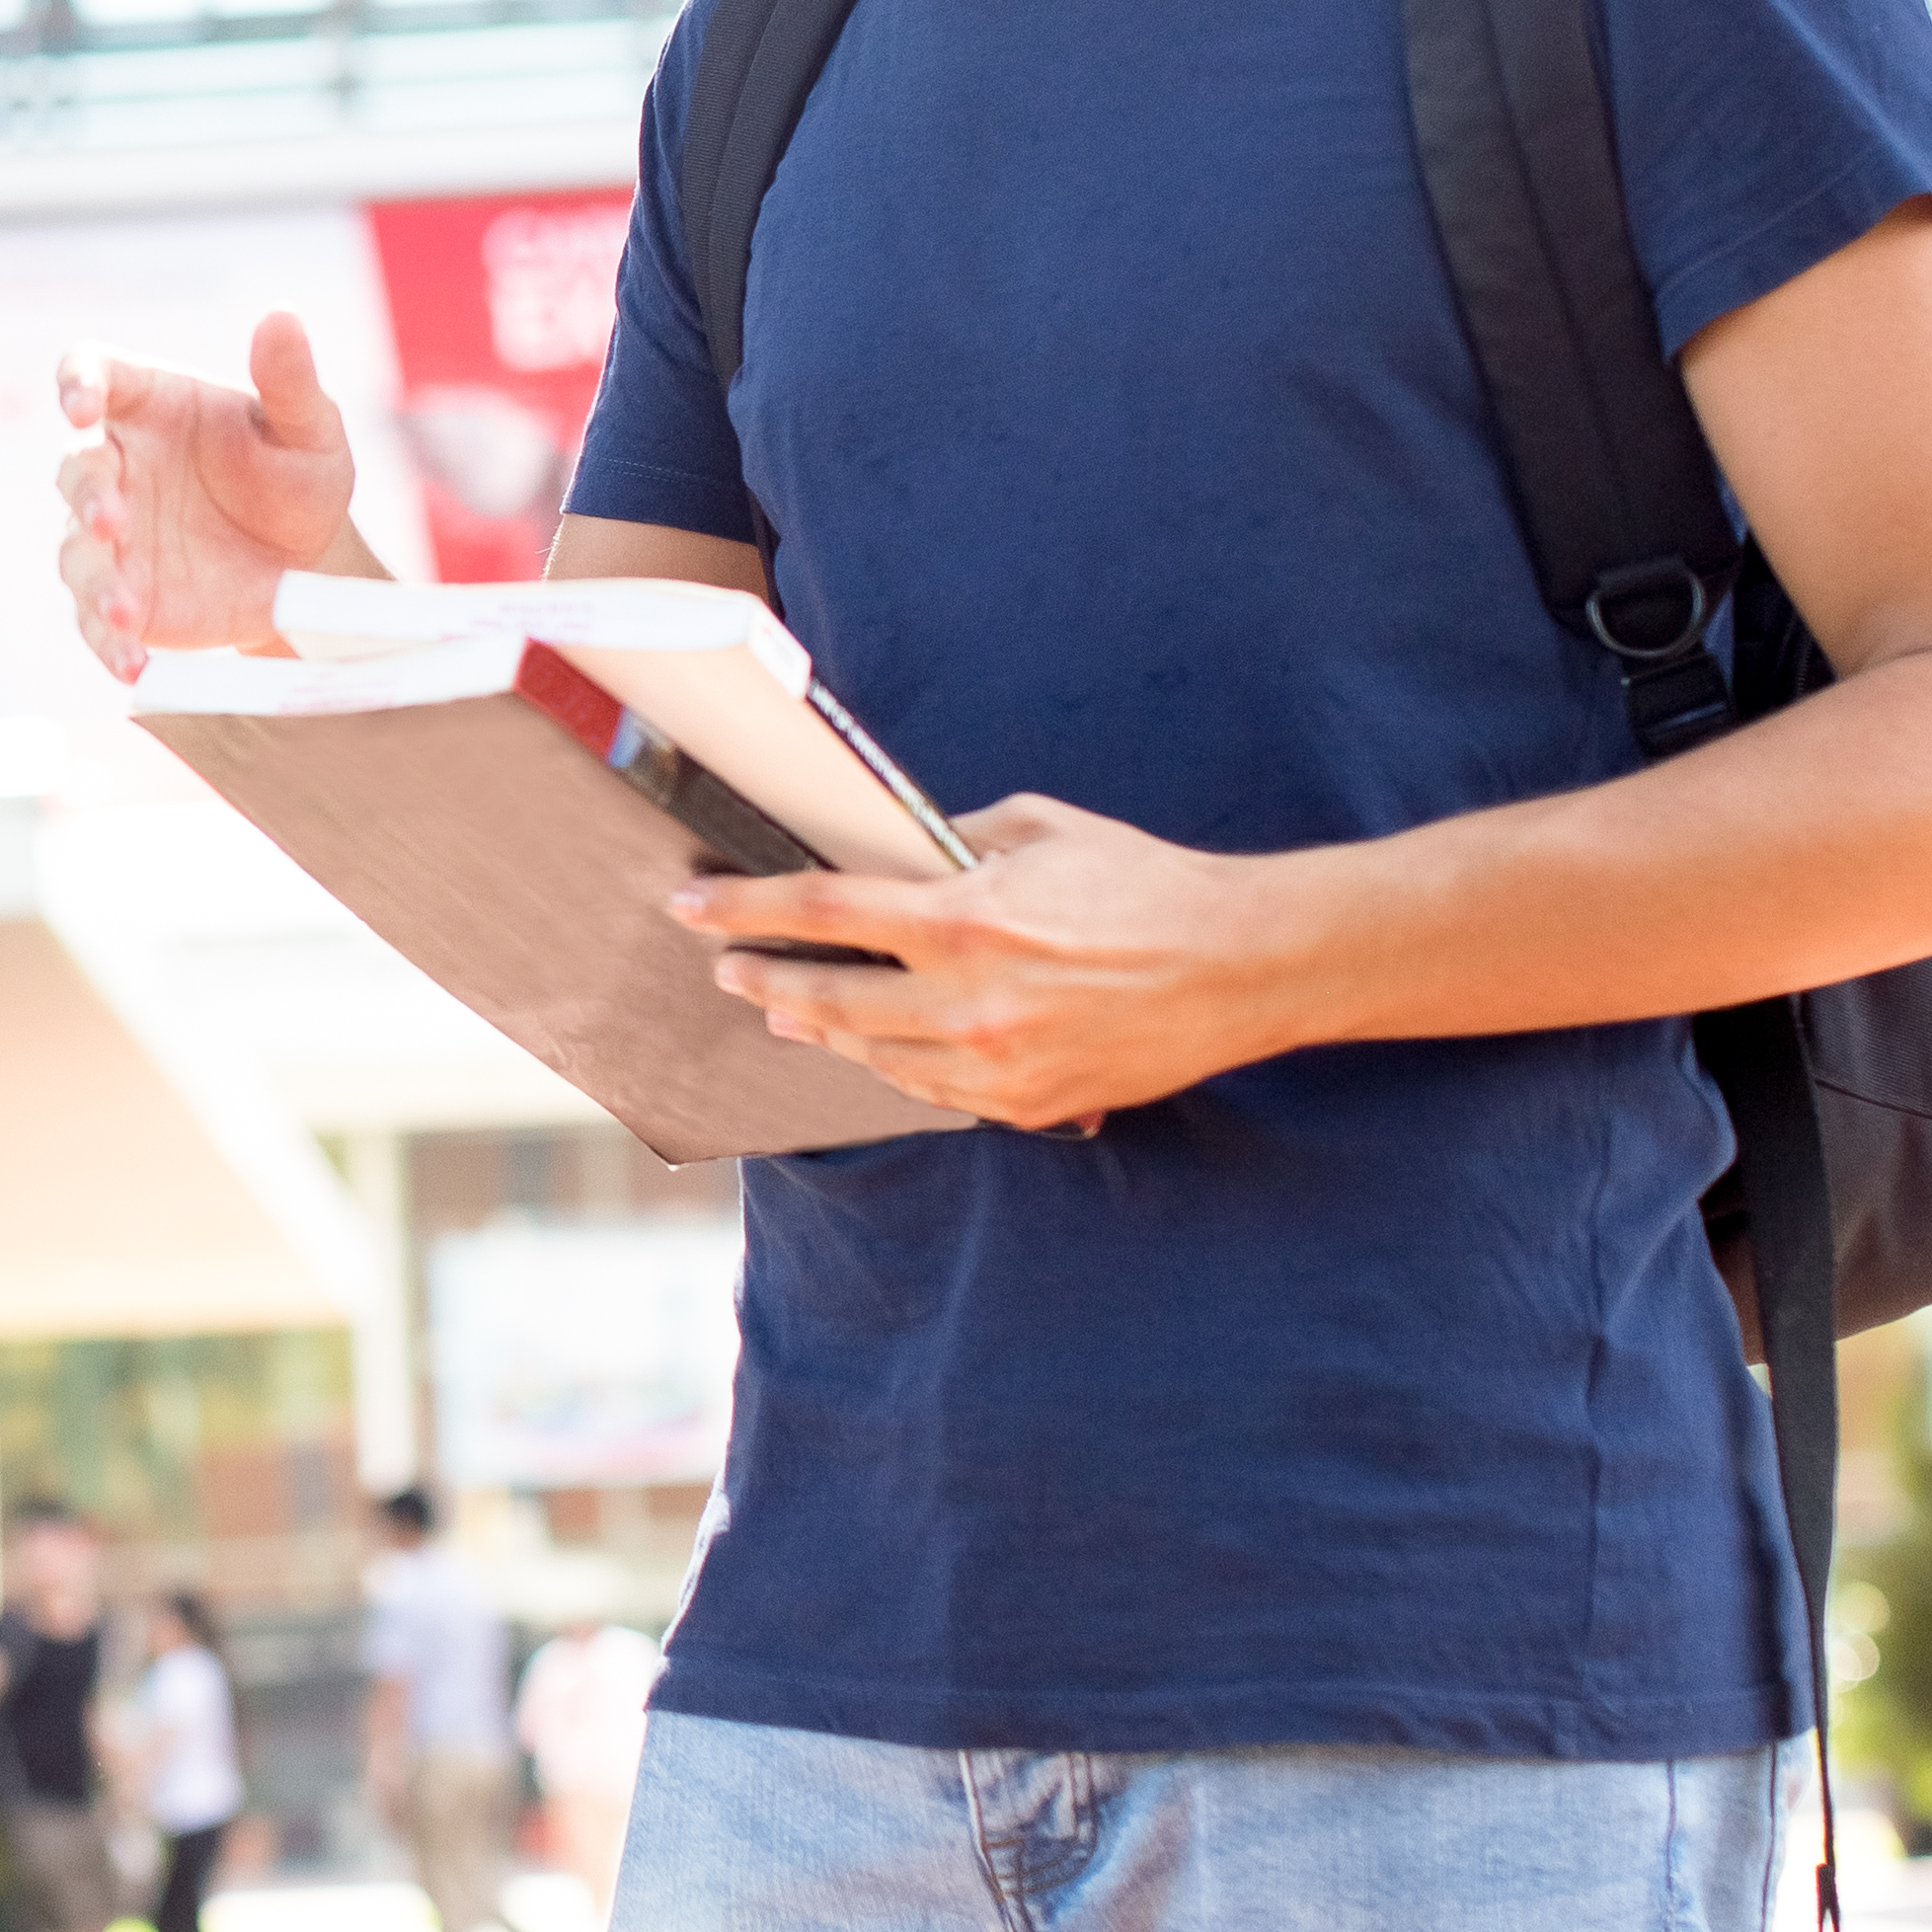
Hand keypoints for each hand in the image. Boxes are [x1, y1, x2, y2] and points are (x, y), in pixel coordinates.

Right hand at [54, 314, 360, 679]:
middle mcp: (119, 468)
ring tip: (127, 611)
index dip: (76, 383)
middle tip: (114, 518)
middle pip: (76, 471)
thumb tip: (282, 315)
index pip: (91, 374)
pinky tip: (133, 666)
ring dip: (94, 579)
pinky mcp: (125, 599)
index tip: (80, 403)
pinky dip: (107, 645)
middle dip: (87, 495)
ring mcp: (114, 538)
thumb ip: (289, 379)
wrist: (310, 565)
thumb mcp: (309, 430)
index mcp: (149, 407)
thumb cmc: (299, 478)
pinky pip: (97, 623)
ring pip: (77, 553)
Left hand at [668, 795, 1327, 1131]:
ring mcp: (997, 1063)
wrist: (1241, 964)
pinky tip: (871, 1045)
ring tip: (785, 1008)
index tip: (690, 904)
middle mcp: (970, 1000)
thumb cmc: (1141, 883)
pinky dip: (890, 1065)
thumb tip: (889, 849)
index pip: (821, 909)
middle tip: (725, 968)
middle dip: (761, 980)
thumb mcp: (1038, 828)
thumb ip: (951, 841)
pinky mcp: (1029, 1103)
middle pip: (825, 999)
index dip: (743, 907)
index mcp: (965, 918)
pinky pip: (930, 1091)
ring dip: (817, 1029)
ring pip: (871, 1054)